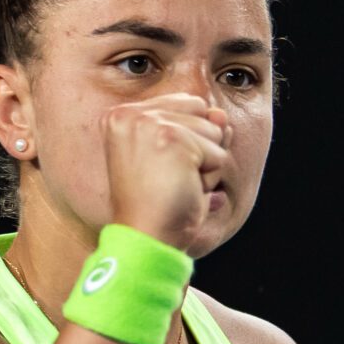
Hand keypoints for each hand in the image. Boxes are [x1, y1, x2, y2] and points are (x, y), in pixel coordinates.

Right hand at [102, 91, 232, 253]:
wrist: (144, 239)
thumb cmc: (157, 207)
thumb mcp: (178, 160)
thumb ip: (201, 130)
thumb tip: (222, 114)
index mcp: (122, 116)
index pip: (185, 104)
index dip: (188, 141)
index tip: (159, 171)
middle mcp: (131, 113)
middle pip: (201, 113)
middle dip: (199, 150)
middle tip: (169, 180)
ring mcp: (150, 124)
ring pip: (213, 133)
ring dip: (205, 167)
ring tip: (175, 187)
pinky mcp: (172, 139)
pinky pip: (218, 154)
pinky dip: (209, 179)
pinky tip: (183, 192)